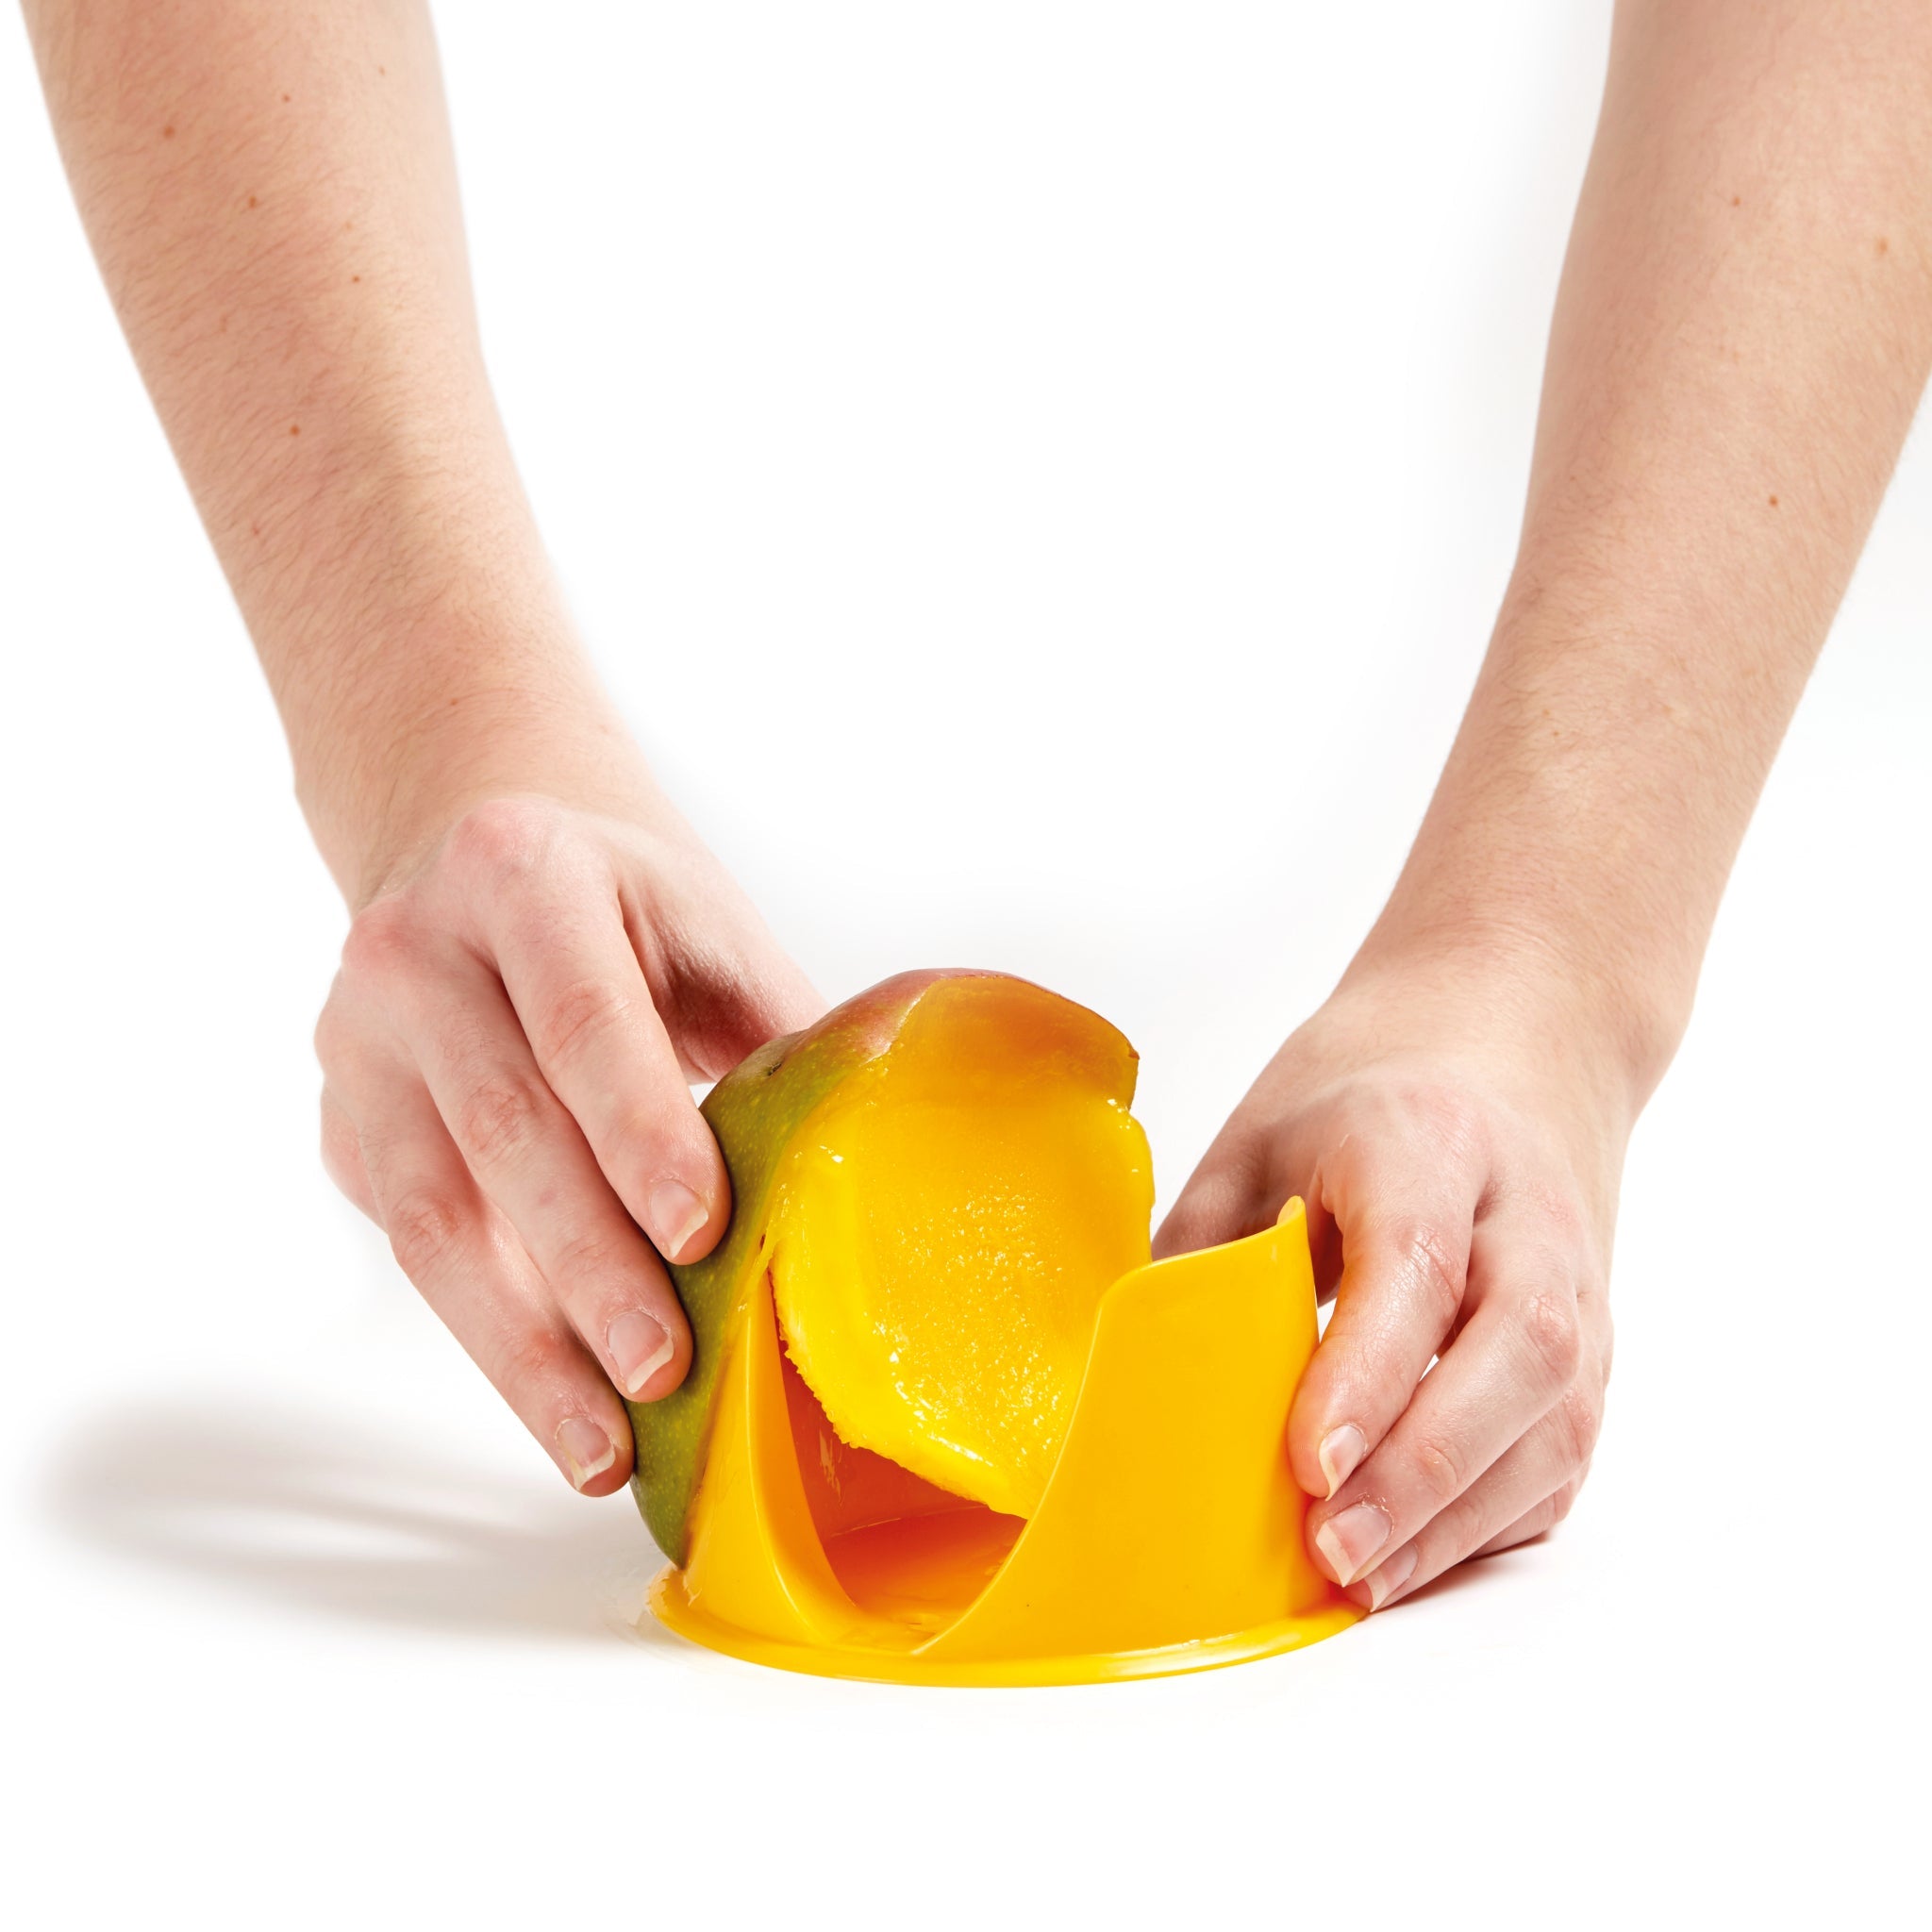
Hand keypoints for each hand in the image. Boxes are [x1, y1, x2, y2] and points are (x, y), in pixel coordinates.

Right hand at [315, 792, 822, 1494]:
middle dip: (588, 1265)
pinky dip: (492, 1337)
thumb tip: (884, 1121)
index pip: (581, 1017)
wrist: (468, 854)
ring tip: (603, 1447)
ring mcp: (361, 1043)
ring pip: (434, 1216)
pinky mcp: (346, 1125)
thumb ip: (781, 1022)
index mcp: (522, 871)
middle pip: (504, 1127)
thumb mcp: (706, 924)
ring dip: (524, 1345)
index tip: (699, 1232)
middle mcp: (415, 950)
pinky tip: (560, 1404)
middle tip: (666, 1370)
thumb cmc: (622, 906)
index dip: (639, 1128)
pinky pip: (414, 1247)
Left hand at [1153, 950, 1627, 1610]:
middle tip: (1330, 1547)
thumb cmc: (1371, 1089)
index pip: (1417, 1264)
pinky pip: (1562, 1452)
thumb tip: (1145, 1382)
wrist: (1517, 1031)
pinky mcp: (1595, 1346)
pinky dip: (1492, 1520)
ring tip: (1360, 1578)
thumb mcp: (1262, 1133)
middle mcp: (1528, 1215)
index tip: (1307, 1462)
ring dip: (1459, 1516)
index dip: (1367, 1372)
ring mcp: (1578, 1284)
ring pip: (1554, 1418)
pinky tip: (1414, 1556)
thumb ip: (1207, 1246)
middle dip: (1421, 1467)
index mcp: (1430, 1139)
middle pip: (1514, 1351)